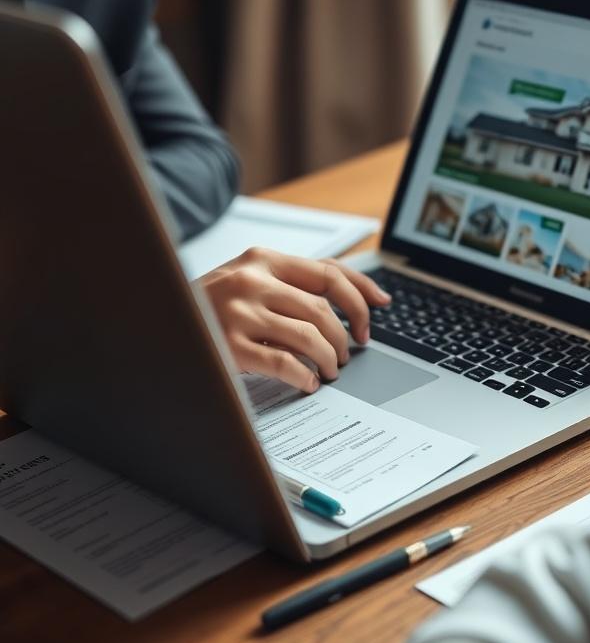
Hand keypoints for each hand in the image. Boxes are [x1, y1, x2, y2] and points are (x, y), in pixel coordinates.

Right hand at [199, 248, 390, 391]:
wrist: (156, 321)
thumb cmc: (207, 305)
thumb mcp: (246, 279)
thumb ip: (289, 283)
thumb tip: (352, 298)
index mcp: (262, 260)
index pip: (329, 272)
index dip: (361, 293)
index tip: (380, 308)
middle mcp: (252, 281)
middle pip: (324, 309)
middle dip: (345, 336)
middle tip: (347, 353)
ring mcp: (239, 314)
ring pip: (310, 336)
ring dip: (329, 358)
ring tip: (329, 369)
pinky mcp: (229, 347)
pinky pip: (284, 364)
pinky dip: (304, 376)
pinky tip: (307, 383)